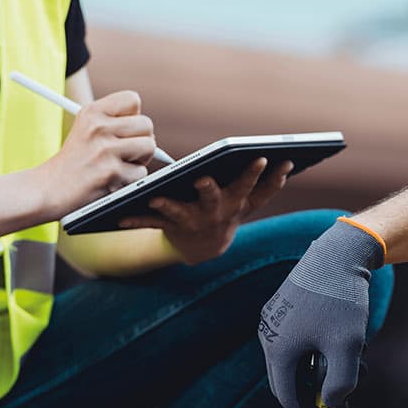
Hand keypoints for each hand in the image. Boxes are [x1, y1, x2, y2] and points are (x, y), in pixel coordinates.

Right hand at [34, 90, 156, 217]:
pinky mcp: (111, 173)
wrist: (48, 190)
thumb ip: (114, 123)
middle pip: (146, 124)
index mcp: (91, 112)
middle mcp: (98, 127)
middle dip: (141, 140)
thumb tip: (148, 129)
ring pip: (149, 147)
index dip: (133, 116)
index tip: (122, 129)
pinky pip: (140, 173)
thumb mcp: (86, 129)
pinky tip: (111, 181)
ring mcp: (105, 150)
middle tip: (124, 152)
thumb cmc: (73, 162)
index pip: (132, 99)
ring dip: (139, 161)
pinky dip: (130, 181)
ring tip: (118, 166)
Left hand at [118, 157, 293, 265]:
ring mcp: (192, 221)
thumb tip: (289, 162)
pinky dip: (134, 220)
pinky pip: (149, 224)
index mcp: (237, 203)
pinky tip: (119, 217)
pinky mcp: (169, 227)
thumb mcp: (250, 203)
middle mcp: (216, 213)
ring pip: (179, 213)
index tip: (265, 159)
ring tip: (156, 198)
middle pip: (214, 198)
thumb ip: (269, 185)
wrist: (203, 248)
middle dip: (209, 189)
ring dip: (168, 206)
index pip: (253, 188)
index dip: (261, 175)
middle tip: (202, 178)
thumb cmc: (227, 211)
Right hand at [258, 218, 384, 407]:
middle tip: (344, 405)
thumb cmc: (343, 300)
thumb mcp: (347, 347)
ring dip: (326, 372)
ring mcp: (275, 322)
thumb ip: (339, 382)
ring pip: (299, 361)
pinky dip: (322, 352)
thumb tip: (330, 405)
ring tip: (361, 365)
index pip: (288, 398)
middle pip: (289, 382)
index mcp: (278, 350)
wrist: (338, 252)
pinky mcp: (285, 309)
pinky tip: (350, 343)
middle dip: (318, 397)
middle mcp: (269, 337)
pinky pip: (301, 342)